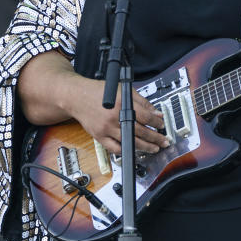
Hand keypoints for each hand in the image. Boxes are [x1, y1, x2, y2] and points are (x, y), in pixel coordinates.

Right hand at [17, 51, 169, 155]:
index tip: (162, 125)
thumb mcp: (122, 89)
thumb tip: (156, 112)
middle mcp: (114, 117)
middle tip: (164, 141)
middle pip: (140, 131)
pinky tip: (135, 151)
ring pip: (130, 141)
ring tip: (154, 148)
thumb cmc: (98, 92)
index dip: (157, 122)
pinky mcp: (99, 137)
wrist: (77, 97)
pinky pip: (115, 148)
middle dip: (155, 137)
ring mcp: (106, 129)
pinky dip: (126, 151)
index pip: (145, 116)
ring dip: (145, 147)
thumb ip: (141, 101)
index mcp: (121, 104)